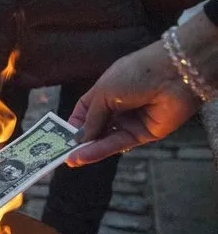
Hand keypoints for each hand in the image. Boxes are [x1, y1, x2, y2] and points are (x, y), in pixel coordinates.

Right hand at [66, 41, 199, 166]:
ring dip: (87, 150)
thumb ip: (91, 119)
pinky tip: (84, 156)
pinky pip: (118, 144)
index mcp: (105, 91)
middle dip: (79, 141)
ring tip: (70, 159)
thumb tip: (79, 138)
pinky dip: (101, 151)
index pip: (85, 112)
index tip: (60, 138)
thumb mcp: (103, 93)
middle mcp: (117, 107)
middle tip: (62, 154)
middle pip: (94, 128)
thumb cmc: (135, 74)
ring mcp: (129, 122)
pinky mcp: (142, 135)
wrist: (173, 74)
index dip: (73, 124)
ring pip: (105, 139)